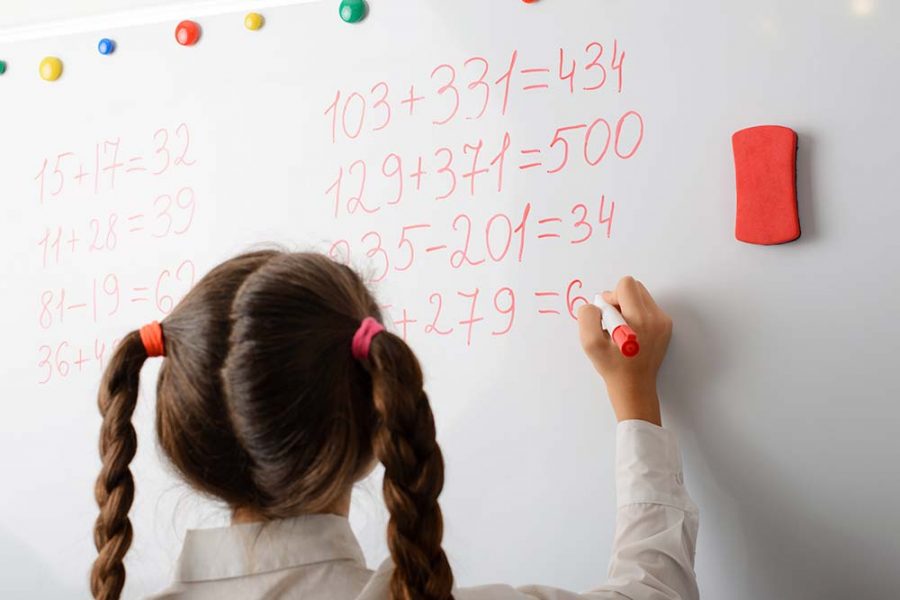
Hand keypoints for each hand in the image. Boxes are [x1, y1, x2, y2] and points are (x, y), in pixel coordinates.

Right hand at [577, 276, 671, 425]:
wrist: (634, 386)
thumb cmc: (612, 367)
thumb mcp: (590, 343)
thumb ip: (588, 316)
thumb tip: (598, 303)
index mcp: (639, 319)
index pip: (625, 285)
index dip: (611, 297)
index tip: (606, 316)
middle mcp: (656, 317)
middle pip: (635, 287)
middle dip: (620, 299)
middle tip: (612, 321)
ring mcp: (663, 322)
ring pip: (641, 296)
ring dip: (628, 306)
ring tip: (622, 328)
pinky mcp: (666, 327)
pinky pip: (648, 308)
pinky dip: (637, 314)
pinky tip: (632, 333)